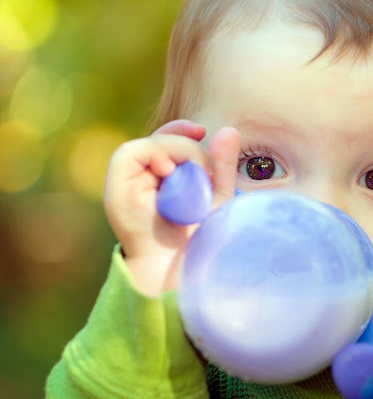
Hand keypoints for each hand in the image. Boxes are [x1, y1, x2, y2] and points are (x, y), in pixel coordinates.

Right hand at [104, 120, 239, 295]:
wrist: (182, 269)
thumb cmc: (200, 239)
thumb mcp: (217, 197)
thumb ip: (222, 166)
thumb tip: (229, 130)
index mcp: (160, 181)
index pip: (166, 141)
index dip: (181, 130)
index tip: (202, 131)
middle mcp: (140, 181)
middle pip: (160, 140)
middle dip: (188, 148)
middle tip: (206, 175)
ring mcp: (125, 185)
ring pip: (148, 144)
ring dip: (175, 153)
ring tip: (191, 181)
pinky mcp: (116, 190)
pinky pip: (129, 153)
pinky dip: (154, 155)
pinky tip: (170, 174)